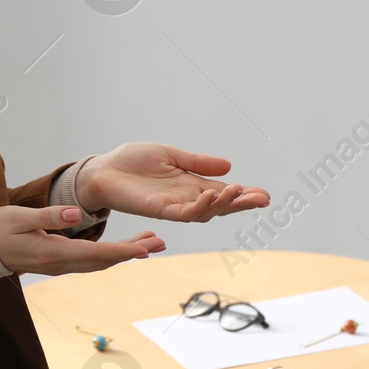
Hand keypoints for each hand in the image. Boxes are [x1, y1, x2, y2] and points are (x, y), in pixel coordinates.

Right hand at [0, 204, 164, 275]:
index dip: (122, 251)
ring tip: (151, 241)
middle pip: (105, 260)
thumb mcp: (18, 217)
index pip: (95, 254)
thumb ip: (48, 216)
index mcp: (53, 253)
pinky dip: (112, 253)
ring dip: (126, 253)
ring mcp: (61, 266)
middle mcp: (61, 264)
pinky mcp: (60, 262)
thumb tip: (76, 215)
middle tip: (160, 241)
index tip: (145, 249)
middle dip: (134, 252)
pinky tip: (125, 246)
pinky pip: (92, 260)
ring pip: (101, 262)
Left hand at [76, 143, 269, 221]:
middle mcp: (185, 199)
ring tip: (239, 191)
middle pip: (219, 205)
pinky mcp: (157, 209)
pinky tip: (210, 195)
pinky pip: (182, 213)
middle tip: (262, 199)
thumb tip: (228, 165)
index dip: (243, 194)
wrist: (103, 170)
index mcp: (191, 185)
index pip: (223, 192)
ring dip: (223, 204)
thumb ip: (197, 162)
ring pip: (204, 212)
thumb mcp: (172, 155)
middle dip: (241, 203)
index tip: (265, 195)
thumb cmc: (133, 162)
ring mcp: (172, 206)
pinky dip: (198, 206)